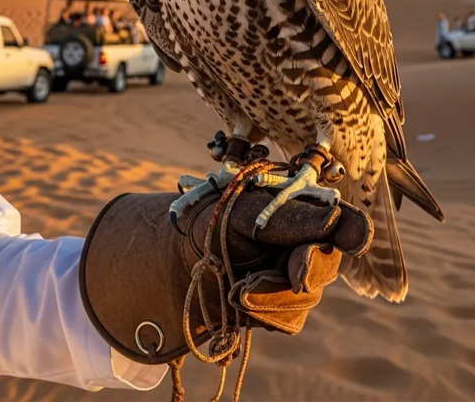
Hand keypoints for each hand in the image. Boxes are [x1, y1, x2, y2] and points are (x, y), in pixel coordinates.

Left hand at [80, 188, 372, 364]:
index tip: (351, 238)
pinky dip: (263, 313)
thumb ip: (291, 218)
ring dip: (271, 295)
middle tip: (291, 274)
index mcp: (304, 212)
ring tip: (238, 289)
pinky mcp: (282, 309)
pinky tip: (238, 300)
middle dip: (303, 269)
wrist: (180, 257)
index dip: (352, 230)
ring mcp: (297, 279)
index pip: (344, 223)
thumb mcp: (248, 214)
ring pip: (306, 298)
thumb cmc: (212, 220)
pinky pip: (288, 320)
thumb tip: (337, 218)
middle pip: (327, 265)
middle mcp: (308, 244)